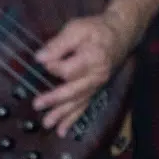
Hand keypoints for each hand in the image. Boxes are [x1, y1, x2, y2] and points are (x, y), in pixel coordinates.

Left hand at [33, 9, 134, 134]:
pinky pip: (84, 106)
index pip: (68, 70)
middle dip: (55, 99)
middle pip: (73, 91)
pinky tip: (63, 129)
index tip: (45, 58)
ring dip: (63, 114)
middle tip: (37, 105)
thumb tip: (40, 58)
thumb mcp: (77, 29)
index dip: (53, 66)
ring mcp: (97, 84)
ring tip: (48, 124)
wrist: (121, 33)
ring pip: (79, 102)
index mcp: (92, 59)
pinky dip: (73, 118)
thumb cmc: (97, 29)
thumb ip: (59, 44)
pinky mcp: (95, 89)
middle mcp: (96, 75)